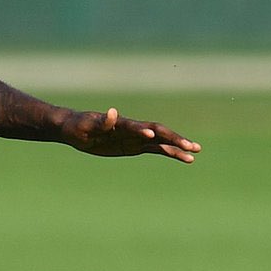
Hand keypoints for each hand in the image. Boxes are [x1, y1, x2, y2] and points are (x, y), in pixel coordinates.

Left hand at [66, 107, 200, 161]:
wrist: (76, 129)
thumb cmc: (79, 125)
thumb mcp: (86, 125)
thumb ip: (101, 121)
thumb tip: (112, 112)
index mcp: (121, 124)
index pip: (137, 127)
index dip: (145, 131)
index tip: (154, 136)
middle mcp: (133, 130)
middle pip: (158, 133)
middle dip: (174, 139)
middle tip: (192, 146)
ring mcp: (136, 138)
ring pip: (161, 142)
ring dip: (177, 147)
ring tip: (194, 154)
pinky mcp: (135, 146)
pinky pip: (156, 150)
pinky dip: (170, 153)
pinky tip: (184, 158)